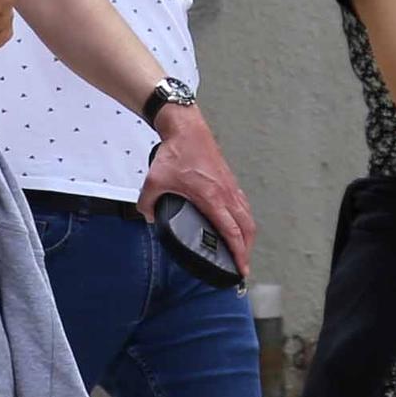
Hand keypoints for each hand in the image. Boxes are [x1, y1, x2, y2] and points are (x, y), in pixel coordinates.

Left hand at [134, 102, 256, 277]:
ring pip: (247, 216)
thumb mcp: (153, 181)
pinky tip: (238, 224)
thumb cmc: (176, 151)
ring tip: (242, 249)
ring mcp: (230, 186)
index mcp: (211, 198)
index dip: (238, 253)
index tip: (241, 268)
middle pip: (246, 228)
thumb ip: (147, 203)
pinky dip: (244, 219)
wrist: (187, 128)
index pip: (231, 232)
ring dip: (248, 235)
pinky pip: (243, 205)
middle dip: (247, 250)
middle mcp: (226, 193)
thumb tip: (148, 217)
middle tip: (242, 266)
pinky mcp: (229, 180)